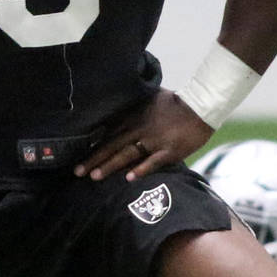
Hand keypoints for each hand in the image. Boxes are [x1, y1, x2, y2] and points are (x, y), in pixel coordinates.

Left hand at [73, 88, 214, 181]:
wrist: (200, 106)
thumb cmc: (175, 101)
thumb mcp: (149, 98)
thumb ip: (133, 106)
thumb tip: (120, 108)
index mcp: (133, 117)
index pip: (108, 133)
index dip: (94, 145)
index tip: (78, 155)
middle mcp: (139, 129)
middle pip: (112, 145)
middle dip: (93, 159)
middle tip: (76, 172)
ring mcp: (154, 141)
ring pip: (127, 154)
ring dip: (109, 165)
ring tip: (94, 176)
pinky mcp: (169, 151)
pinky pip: (153, 162)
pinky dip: (141, 169)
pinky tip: (129, 178)